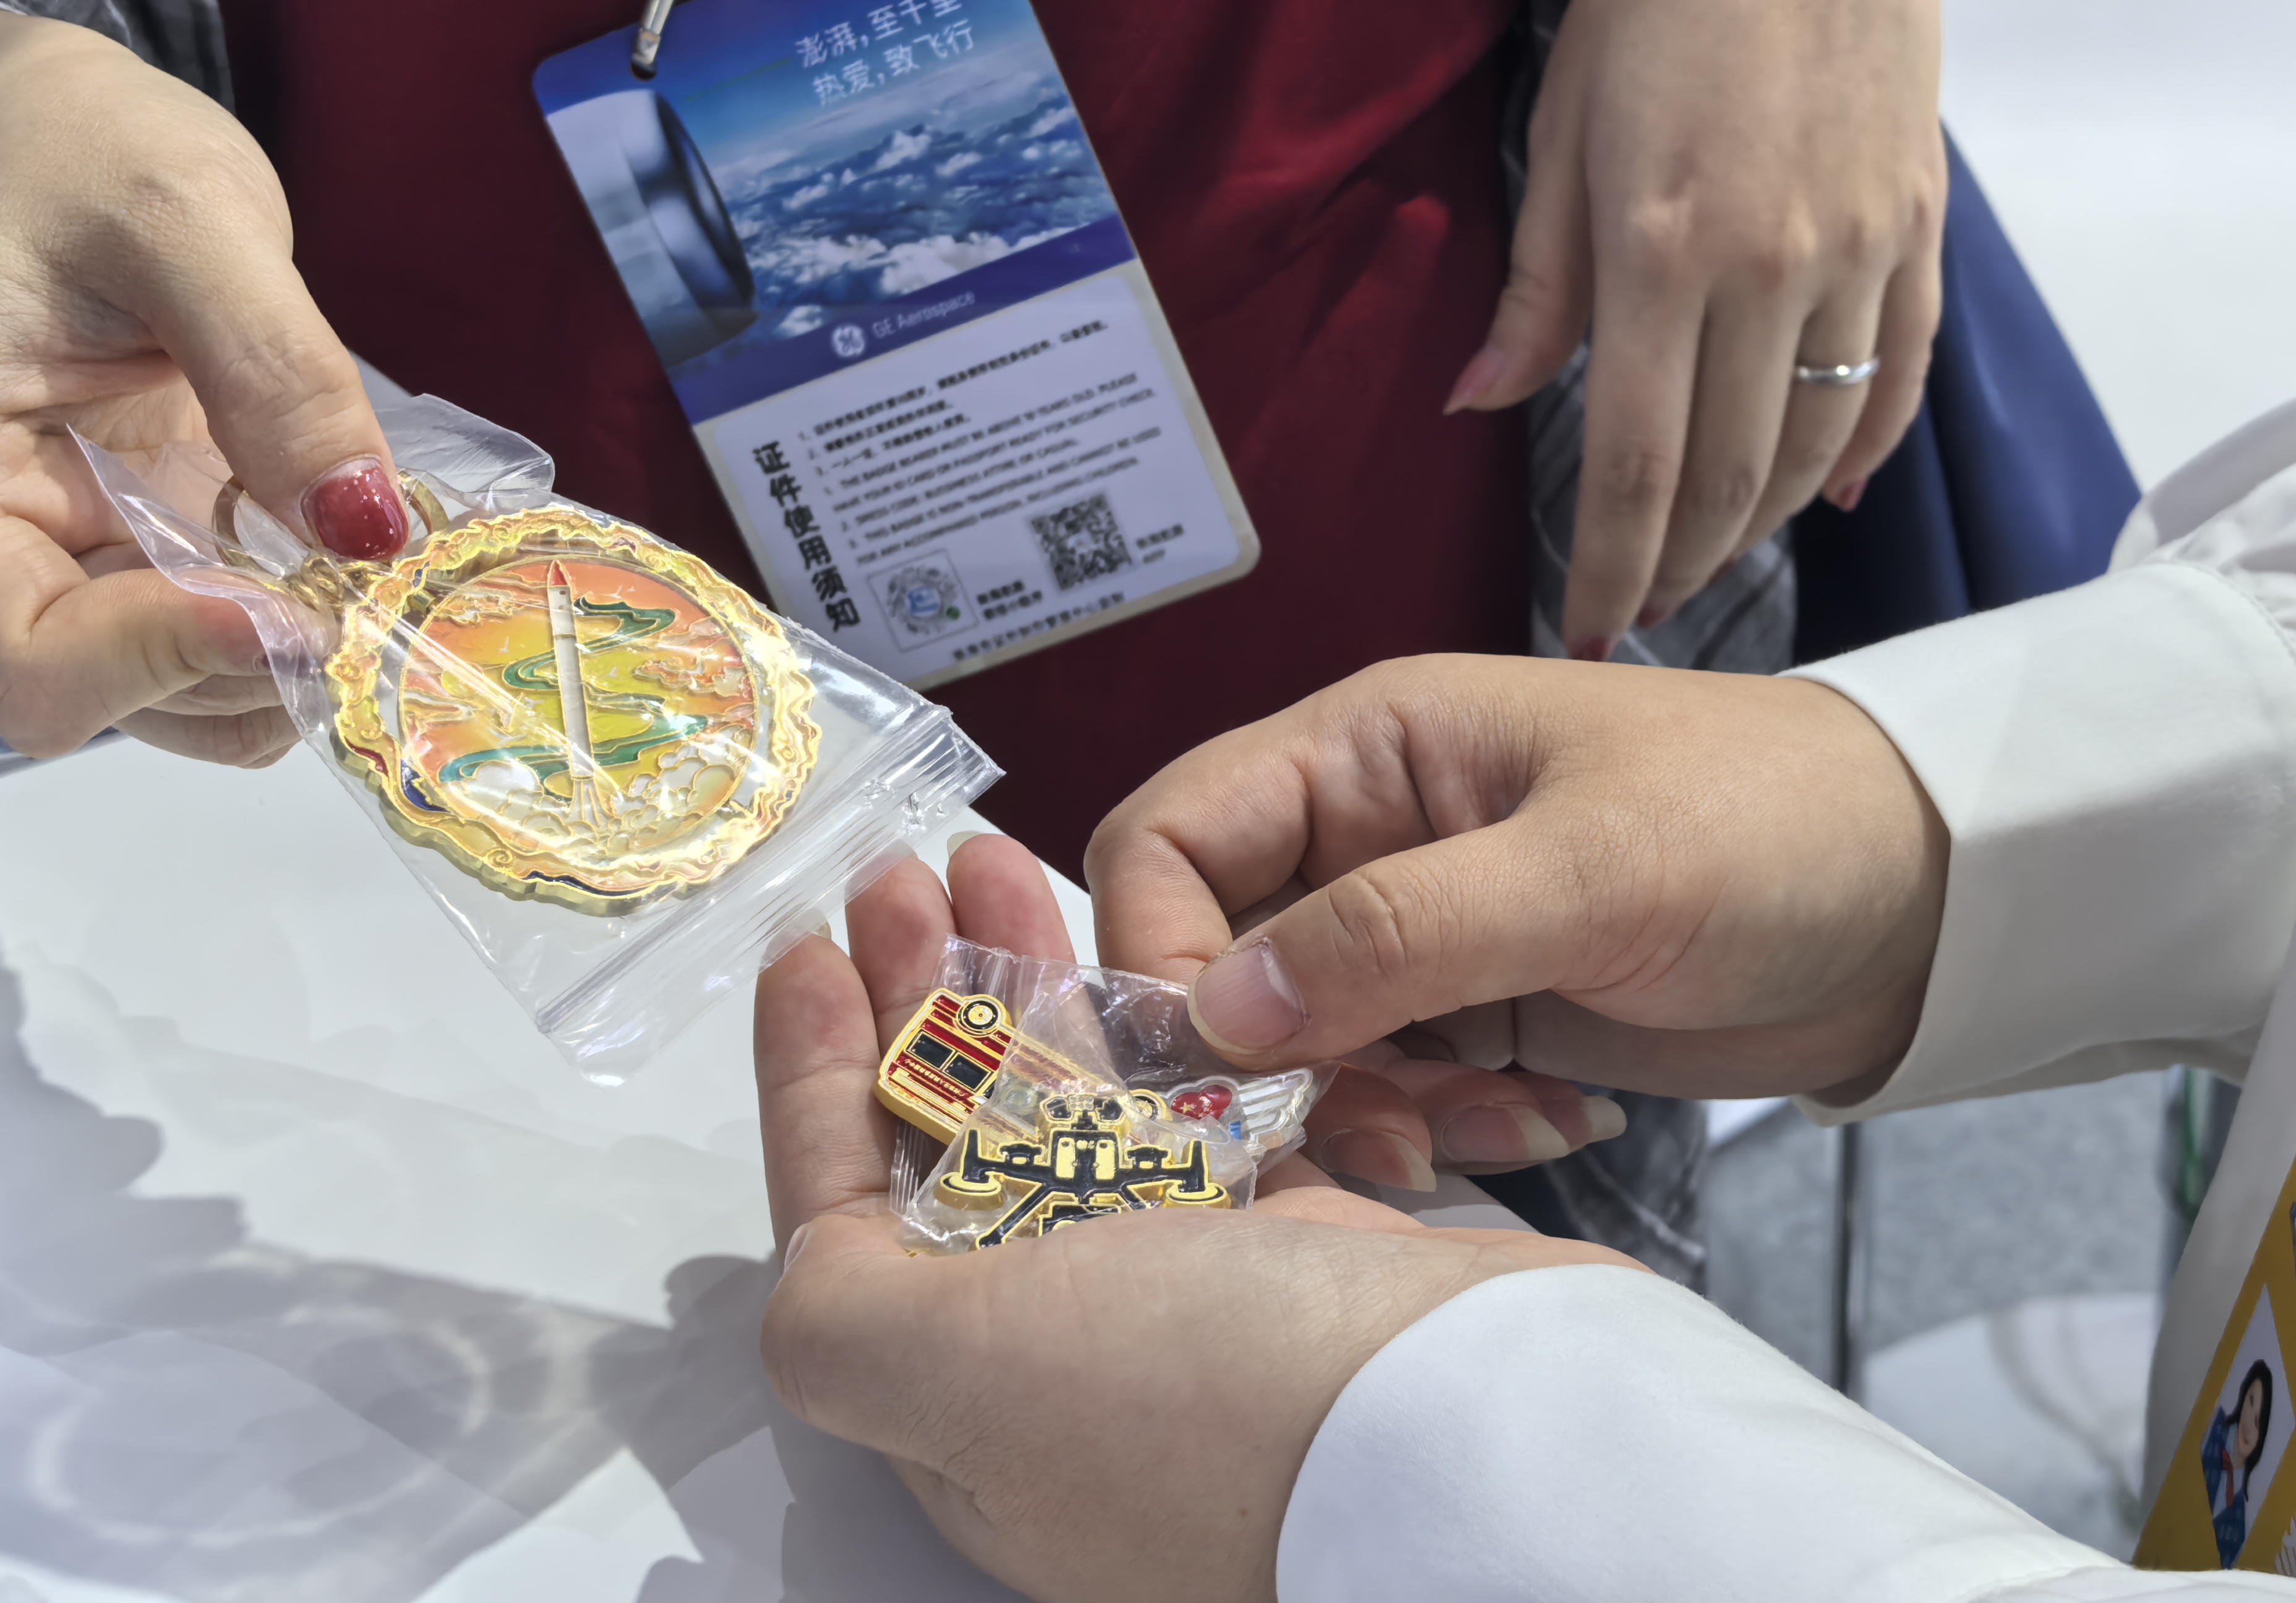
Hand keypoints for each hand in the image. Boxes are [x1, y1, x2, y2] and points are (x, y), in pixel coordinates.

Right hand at [0, 5, 404, 763]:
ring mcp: (73, 566)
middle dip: (248, 671)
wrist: (52, 140)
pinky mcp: (150, 560)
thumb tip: (361, 523)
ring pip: (185, 700)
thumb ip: (272, 366)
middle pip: (113, 704)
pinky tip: (348, 551)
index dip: (168, 660)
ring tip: (363, 563)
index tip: (296, 607)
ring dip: (290, 663)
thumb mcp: (183, 215)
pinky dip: (304, 627)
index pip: (31, 660)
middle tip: (363, 587)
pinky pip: (230, 646)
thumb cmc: (75, 153)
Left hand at [758, 833, 1633, 1602]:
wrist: (1486, 1438)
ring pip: (1082, 1108)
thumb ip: (842, 1313)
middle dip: (925, 998)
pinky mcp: (1307, 1247)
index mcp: (970, 1409)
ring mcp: (1197, 1302)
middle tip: (910, 873)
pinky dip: (1163, 1021)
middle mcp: (1073, 1360)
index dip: (815, 1077)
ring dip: (1034, 981)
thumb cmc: (1206, 1410)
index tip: (809, 948)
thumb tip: (814, 1255)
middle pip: (962, 1143)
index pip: (849, 1218)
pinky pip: (1202, 1110)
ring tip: (1002, 857)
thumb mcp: (959, 1379)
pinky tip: (1149, 942)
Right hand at [1085, 654, 1950, 1105]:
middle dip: (1264, 1064)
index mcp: (1364, 748)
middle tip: (1357, 1139)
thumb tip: (1219, 1011)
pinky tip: (1540, 1125)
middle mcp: (1363, 835)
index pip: (1167, 838)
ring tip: (1478, 1137)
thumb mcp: (1590, 871)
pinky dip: (1435, 1128)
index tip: (1216, 1068)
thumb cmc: (1768, 826)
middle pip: (1215, 959)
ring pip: (1293, 1046)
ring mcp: (1414, 932)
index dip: (1155, 952)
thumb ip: (1401, 931)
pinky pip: (1386, 1090)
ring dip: (1359, 1115)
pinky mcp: (1470, 1014)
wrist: (1925, 900)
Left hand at [1448, 0, 1963, 657]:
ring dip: (1763, 524)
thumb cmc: (1658, 1)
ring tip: (1712, 560)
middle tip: (1645, 612)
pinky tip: (1834, 498)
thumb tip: (1478, 404)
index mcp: (1661, 251)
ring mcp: (1860, 257)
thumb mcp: (1560, 133)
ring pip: (1818, 444)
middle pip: (1731, 478)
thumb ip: (1534, 289)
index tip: (1590, 631)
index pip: (1637, 464)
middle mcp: (1771, 271)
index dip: (1613, 568)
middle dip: (1682, 568)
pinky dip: (1868, 451)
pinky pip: (1901, 377)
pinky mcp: (1919, 235)